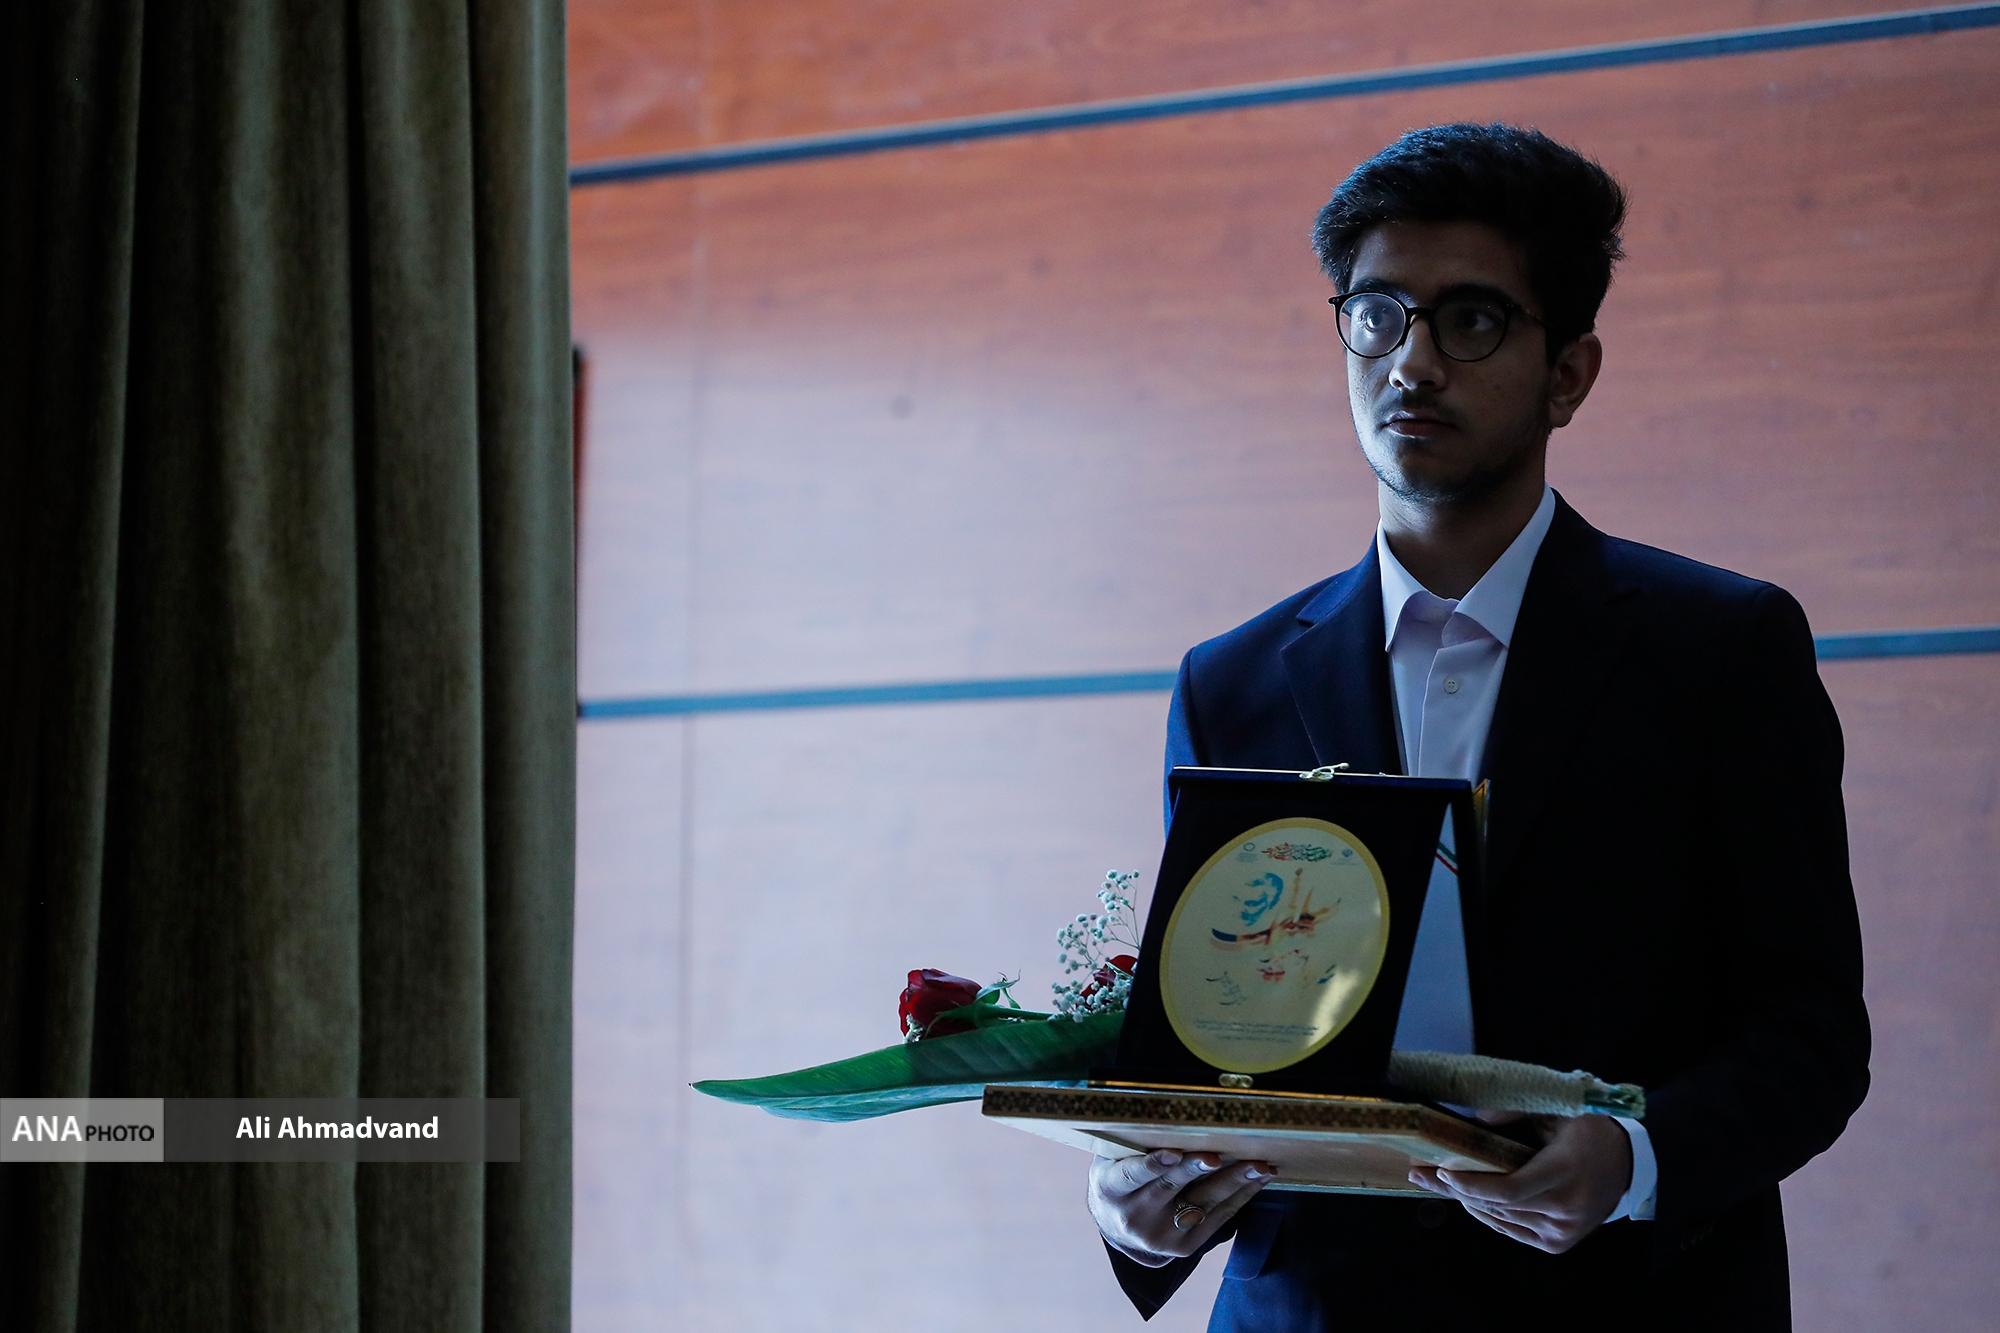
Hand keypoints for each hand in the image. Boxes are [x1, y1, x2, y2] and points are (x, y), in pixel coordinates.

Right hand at [1088, 1149, 1275, 1266]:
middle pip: (1171, 1189)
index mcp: (1111, 1189)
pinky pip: (1217, 1219)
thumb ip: (1133, 1142)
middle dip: (1197, 1171)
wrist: (1117, 1226)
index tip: (1174, 1151)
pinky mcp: (1185, 1247)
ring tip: (1258, 1165)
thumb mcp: (1111, 1158)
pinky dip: (1240, 1197)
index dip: (1154, 1164)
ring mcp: (1161, 1237)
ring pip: (1202, 1205)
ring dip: (1233, 1183)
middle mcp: (1134, 1218)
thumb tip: (1167, 1107)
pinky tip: (1257, 1179)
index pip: (1131, 1176)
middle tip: (1218, 1156)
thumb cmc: (1119, 1176)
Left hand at [1408, 1113, 1631, 1253]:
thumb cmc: (1587, 1130)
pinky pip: (1511, 1230)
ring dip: (1469, 1201)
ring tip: (1437, 1183)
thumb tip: (1476, 1120)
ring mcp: (1563, 1231)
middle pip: (1497, 1206)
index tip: (1441, 1171)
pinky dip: (1489, 1215)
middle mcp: (1565, 1208)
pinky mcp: (1559, 1243)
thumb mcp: (1556, 1110)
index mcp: (1564, 1173)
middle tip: (1420, 1175)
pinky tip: (1470, 1200)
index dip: (1471, 1185)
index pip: (1508, 1191)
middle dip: (1456, 1190)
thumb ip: (1515, 1111)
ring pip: (1501, 1220)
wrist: (1627, 1163)